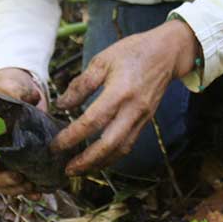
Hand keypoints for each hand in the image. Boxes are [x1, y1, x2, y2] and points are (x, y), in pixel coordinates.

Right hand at [0, 67, 46, 195]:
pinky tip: (38, 192)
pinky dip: (25, 191)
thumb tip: (25, 98)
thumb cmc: (13, 88)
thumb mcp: (13, 86)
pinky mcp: (15, 164)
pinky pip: (15, 183)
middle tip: (17, 178)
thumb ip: (14, 92)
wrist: (26, 94)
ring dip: (12, 189)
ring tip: (30, 187)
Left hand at [52, 20, 199, 174]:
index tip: (55, 145)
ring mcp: (141, 117)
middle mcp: (132, 109)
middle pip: (109, 144)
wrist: (167, 53)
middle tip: (67, 169)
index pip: (92, 121)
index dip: (72, 136)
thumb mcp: (102, 61)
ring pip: (121, 149)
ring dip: (99, 163)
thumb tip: (62, 106)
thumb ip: (81, 85)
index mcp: (119, 91)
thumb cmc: (133, 52)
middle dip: (87, 161)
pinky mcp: (145, 121)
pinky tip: (98, 158)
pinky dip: (112, 156)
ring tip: (80, 169)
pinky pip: (128, 144)